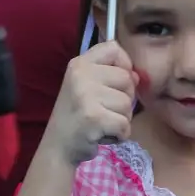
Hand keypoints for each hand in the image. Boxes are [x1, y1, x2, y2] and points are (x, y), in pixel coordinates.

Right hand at [48, 41, 137, 165]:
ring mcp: (86, 95)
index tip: (115, 82)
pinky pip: (125, 124)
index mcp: (79, 63)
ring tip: (102, 123)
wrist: (57, 147)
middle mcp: (81, 74)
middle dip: (124, 99)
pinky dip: (120, 134)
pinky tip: (103, 135)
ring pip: (128, 103)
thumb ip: (111, 76)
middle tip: (105, 110)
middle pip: (127, 79)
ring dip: (121, 119)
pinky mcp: (93, 117)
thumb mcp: (88, 87)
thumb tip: (137, 76)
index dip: (123, 64)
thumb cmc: (77, 116)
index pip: (113, 48)